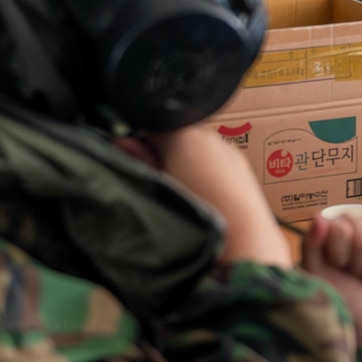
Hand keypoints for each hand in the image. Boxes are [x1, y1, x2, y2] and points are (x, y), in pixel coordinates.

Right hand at [124, 126, 290, 268]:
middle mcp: (206, 133)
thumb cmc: (195, 211)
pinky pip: (214, 157)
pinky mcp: (240, 163)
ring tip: (184, 190)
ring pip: (196, 146)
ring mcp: (226, 147)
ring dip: (186, 160)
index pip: (150, 126)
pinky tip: (205, 193)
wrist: (243, 235)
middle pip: (174, 134)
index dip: (138, 143)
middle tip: (159, 181)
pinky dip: (205, 168)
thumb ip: (139, 160)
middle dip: (163, 152)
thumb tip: (119, 140)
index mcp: (181, 134)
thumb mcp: (158, 186)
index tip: (134, 163)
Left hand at [303, 213, 361, 347]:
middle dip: (360, 266)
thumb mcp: (314, 274)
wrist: (360, 321)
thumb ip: (311, 244)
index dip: (341, 254)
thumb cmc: (335, 296)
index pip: (343, 228)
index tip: (337, 268)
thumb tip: (318, 217)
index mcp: (334, 227)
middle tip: (355, 276)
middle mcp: (359, 224)